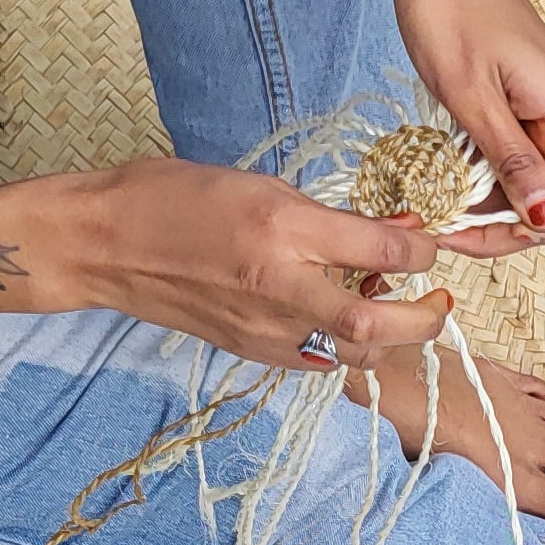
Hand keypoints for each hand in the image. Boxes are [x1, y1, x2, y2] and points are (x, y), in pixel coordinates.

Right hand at [36, 157, 453, 372]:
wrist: (105, 243)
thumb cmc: (174, 197)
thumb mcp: (261, 185)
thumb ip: (330, 215)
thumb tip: (395, 230)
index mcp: (284, 230)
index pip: (384, 251)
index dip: (424, 251)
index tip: (432, 246)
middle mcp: (279, 286)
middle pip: (378, 326)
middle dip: (425, 320)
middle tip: (440, 303)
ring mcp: (263, 328)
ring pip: (352, 353)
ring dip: (385, 336)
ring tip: (387, 306)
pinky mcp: (250, 351)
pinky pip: (315, 360)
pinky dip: (341, 346)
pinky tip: (337, 319)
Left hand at [385, 0, 544, 243]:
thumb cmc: (450, 4)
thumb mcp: (471, 93)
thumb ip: (510, 160)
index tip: (507, 233)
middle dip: (512, 226)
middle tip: (452, 229)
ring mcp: (541, 112)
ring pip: (532, 184)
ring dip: (489, 207)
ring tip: (438, 206)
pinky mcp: (516, 107)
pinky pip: (510, 160)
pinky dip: (478, 179)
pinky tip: (443, 180)